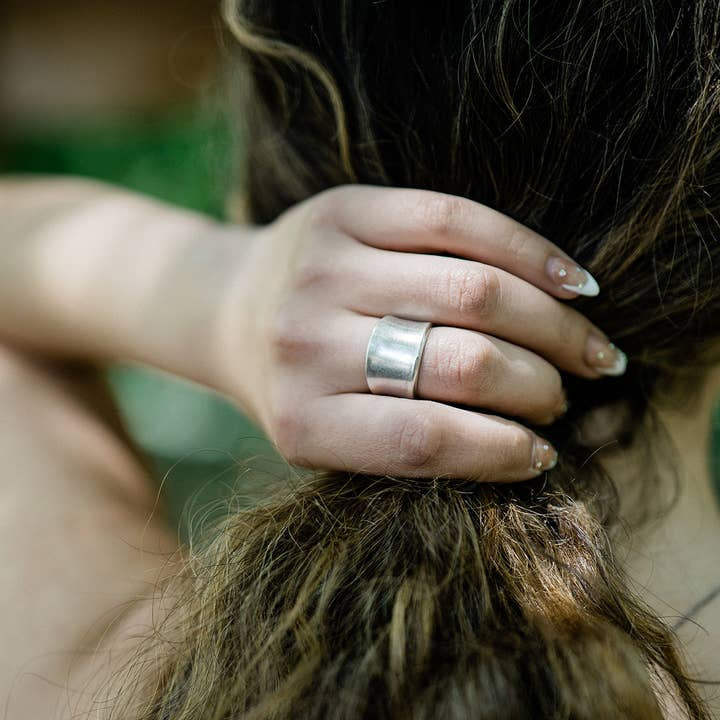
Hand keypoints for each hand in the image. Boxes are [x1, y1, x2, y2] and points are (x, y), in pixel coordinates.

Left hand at [221, 185, 624, 480]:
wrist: (229, 309)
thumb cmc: (294, 386)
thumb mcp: (330, 437)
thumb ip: (406, 446)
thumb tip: (531, 445)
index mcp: (303, 421)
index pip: (424, 442)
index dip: (503, 450)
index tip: (544, 452)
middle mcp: (307, 343)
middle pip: (464, 362)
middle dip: (541, 385)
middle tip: (567, 393)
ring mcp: (325, 268)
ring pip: (476, 290)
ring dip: (555, 325)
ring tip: (589, 347)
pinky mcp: (345, 210)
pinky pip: (457, 220)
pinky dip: (529, 251)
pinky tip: (570, 281)